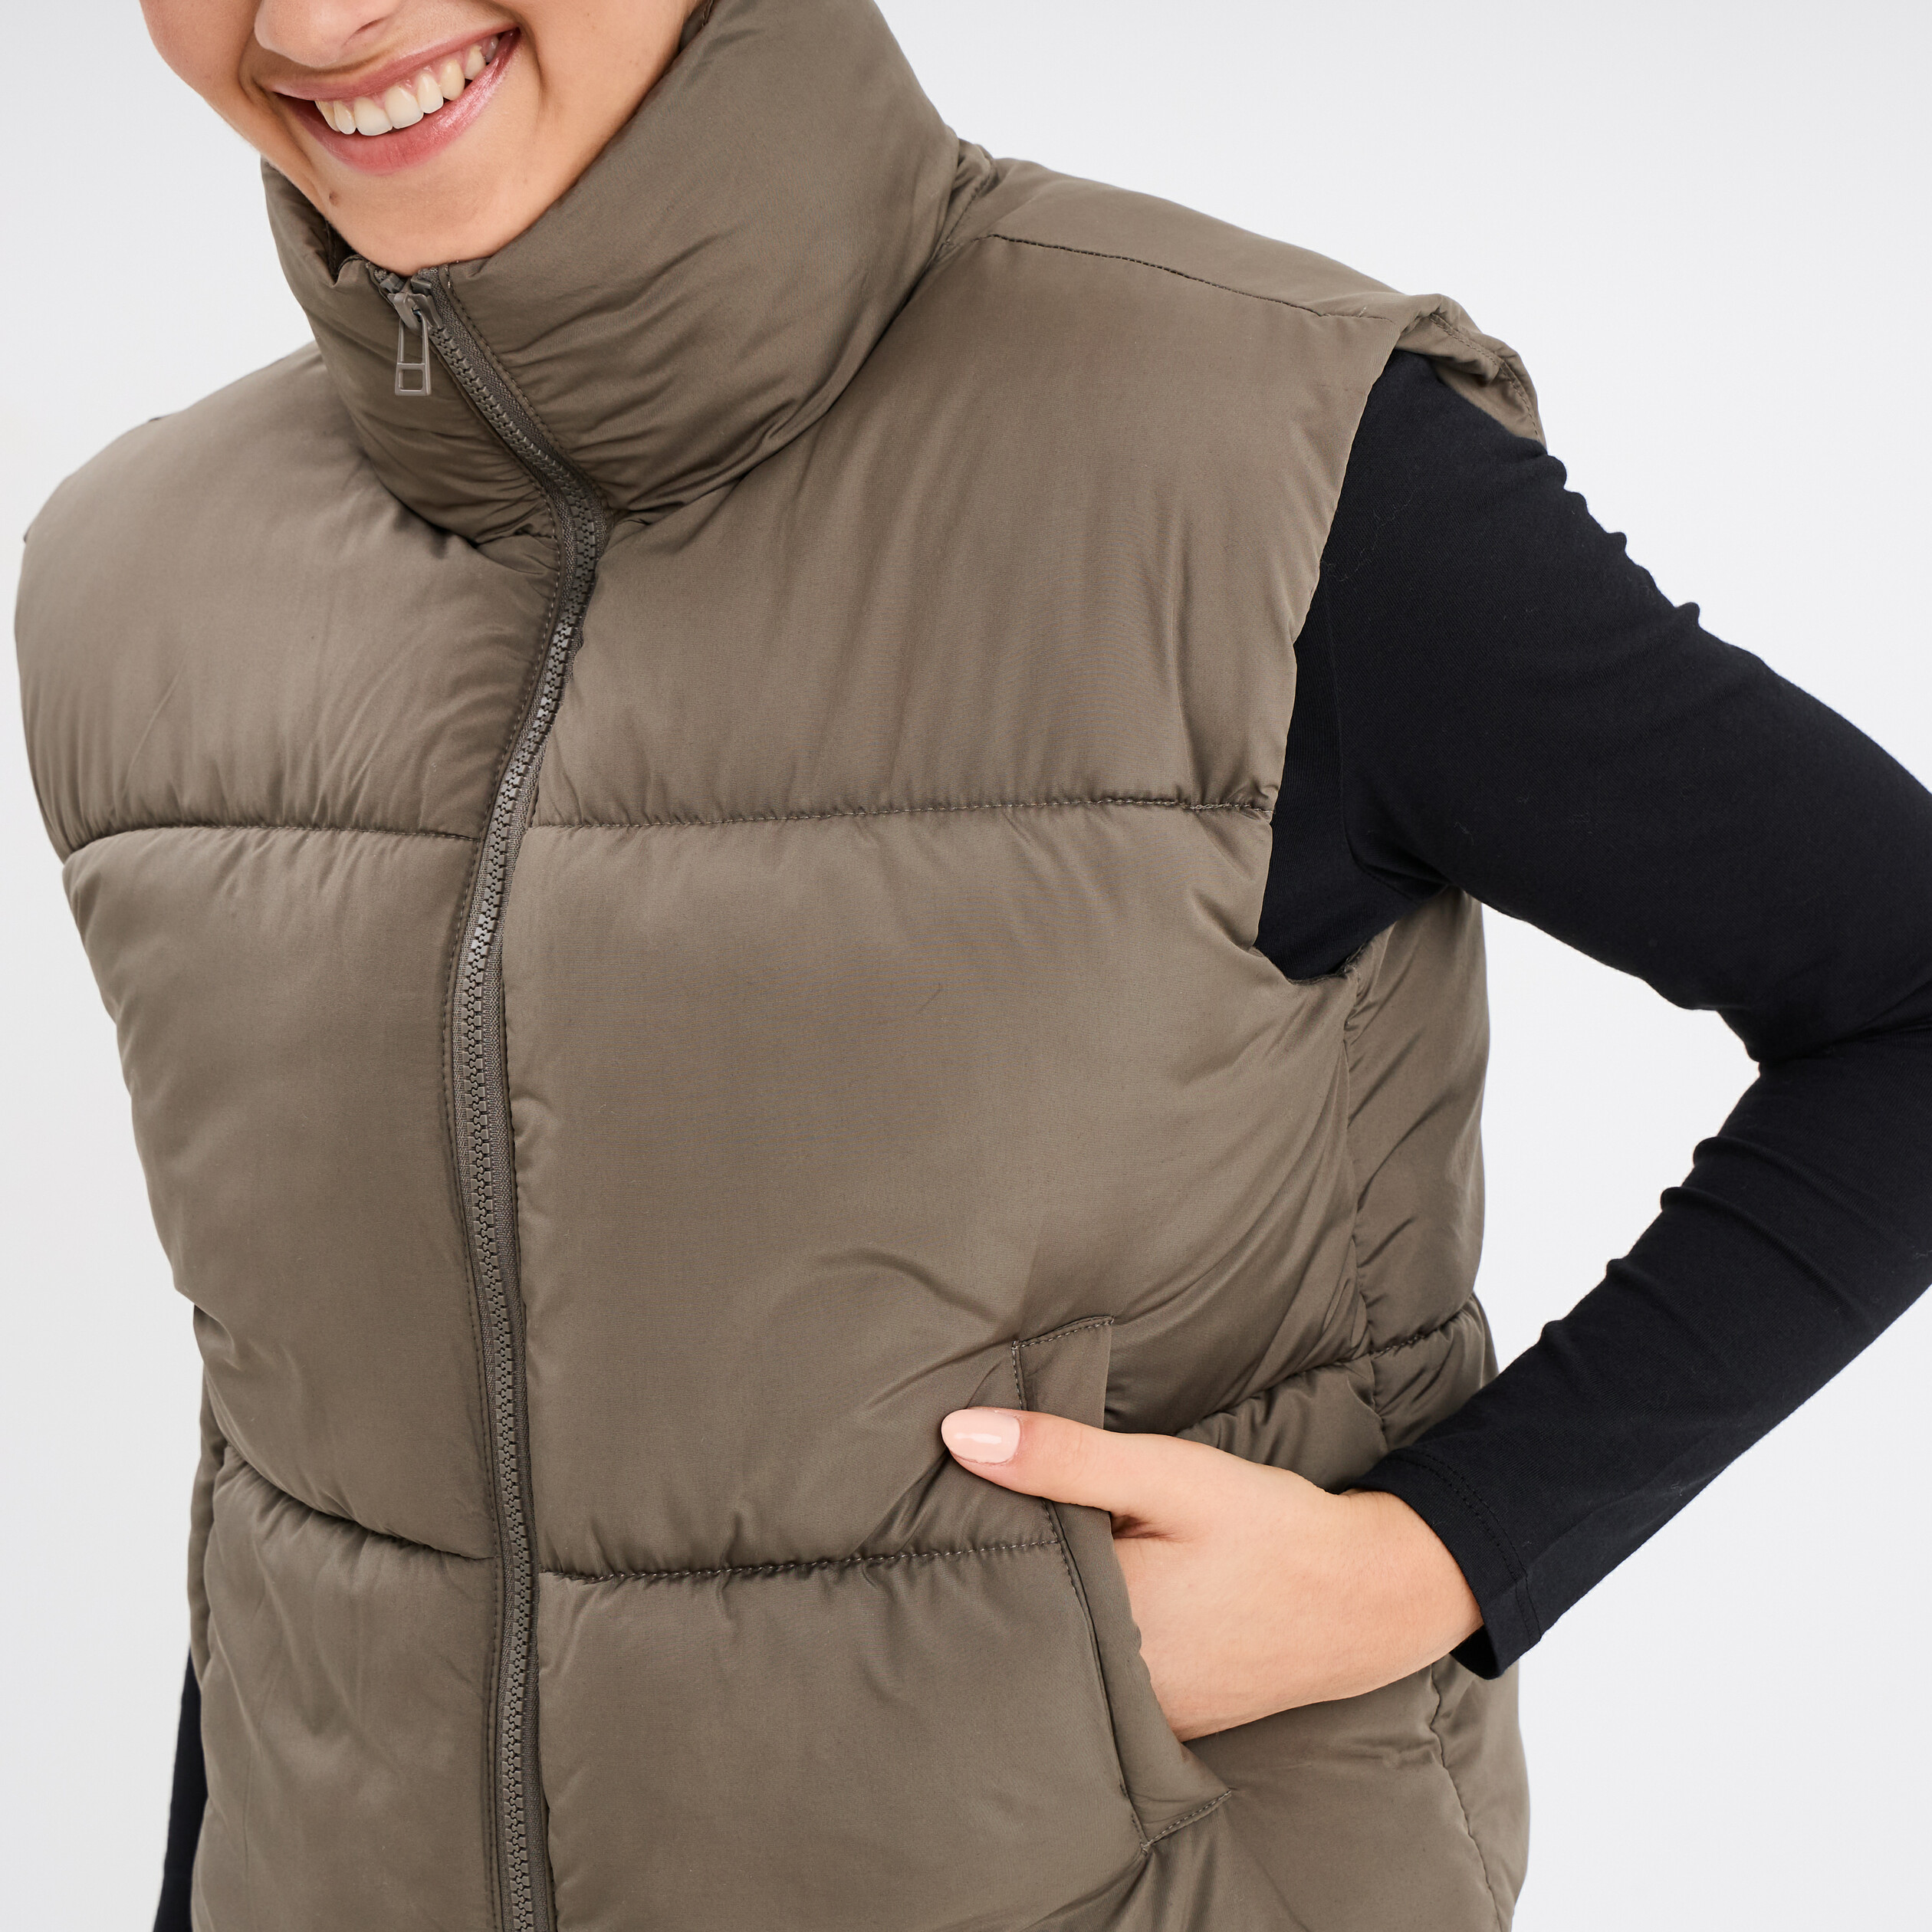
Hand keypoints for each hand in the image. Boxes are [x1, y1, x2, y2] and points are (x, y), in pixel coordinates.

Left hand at [939, 1407, 1481, 1740]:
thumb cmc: (1269, 1527)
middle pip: (1025, 1626)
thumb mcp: (1168, 1473)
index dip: (969, 1540)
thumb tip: (957, 1435)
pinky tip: (1084, 1601)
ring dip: (1043, 1611)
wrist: (1369, 1597)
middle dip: (999, 1579)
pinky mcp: (1171, 1721)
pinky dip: (1086, 1640)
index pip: (999, 1583)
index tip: (939, 1505)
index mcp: (1109, 1624)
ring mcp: (1147, 1716)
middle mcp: (1119, 1688)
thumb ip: (1063, 1457)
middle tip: (969, 1527)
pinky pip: (1102, 1681)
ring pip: (1062, 1657)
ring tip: (1019, 1562)